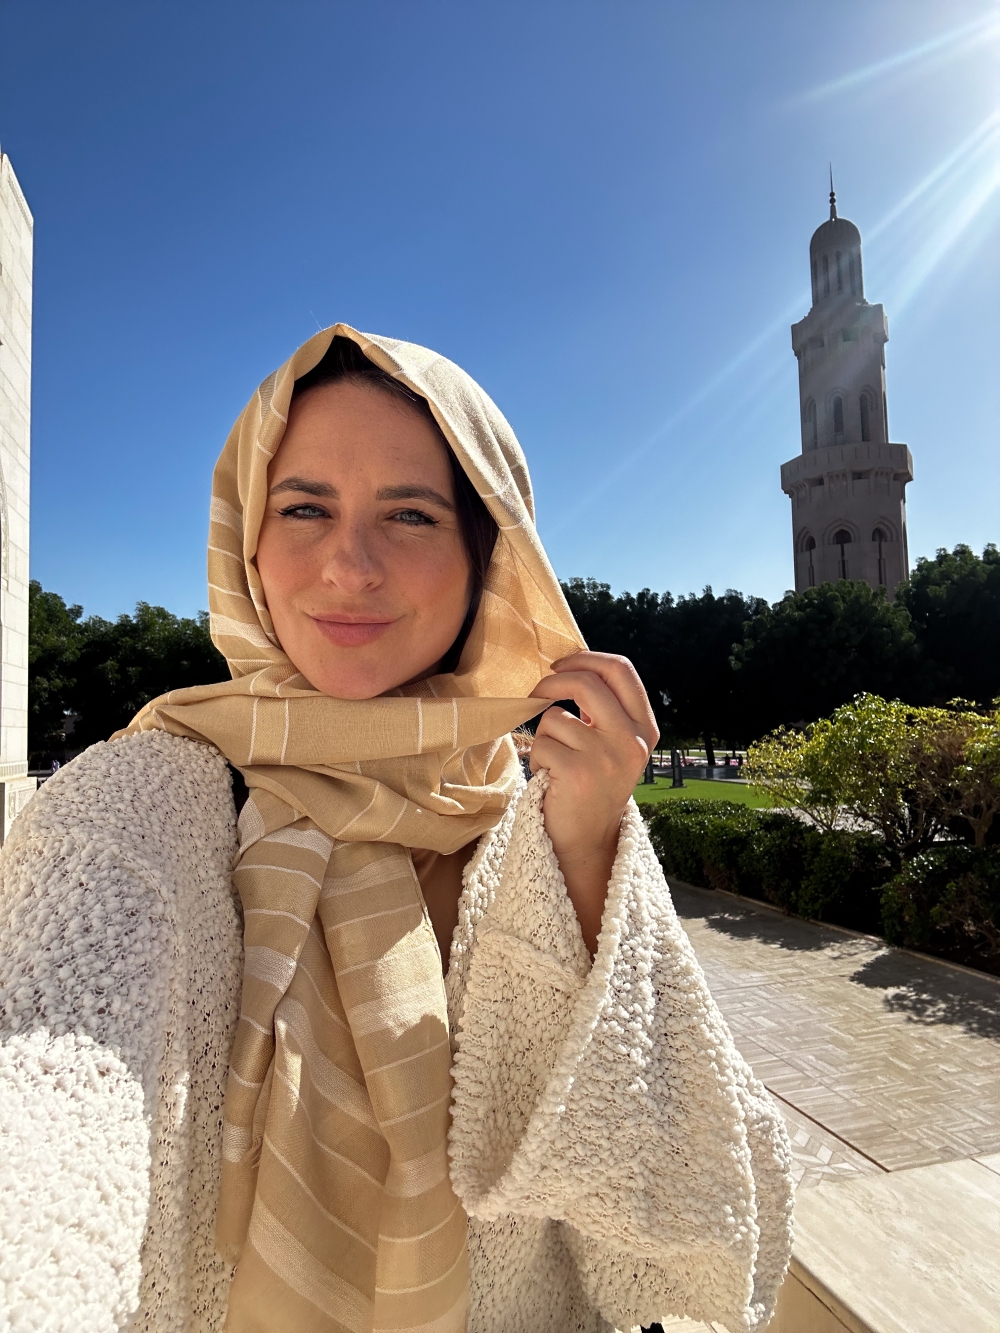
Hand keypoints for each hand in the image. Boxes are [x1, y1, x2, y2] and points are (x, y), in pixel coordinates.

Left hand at [529, 652, 658, 954]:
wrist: (586, 840)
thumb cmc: (591, 785)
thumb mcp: (612, 744)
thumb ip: (604, 709)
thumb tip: (570, 665)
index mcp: (644, 728)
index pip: (621, 670)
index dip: (586, 659)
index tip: (561, 665)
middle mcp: (632, 741)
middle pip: (587, 683)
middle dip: (553, 681)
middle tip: (536, 692)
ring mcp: (608, 758)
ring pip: (556, 717)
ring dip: (544, 737)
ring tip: (555, 762)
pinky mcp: (580, 773)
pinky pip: (542, 744)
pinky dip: (537, 759)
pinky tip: (550, 778)